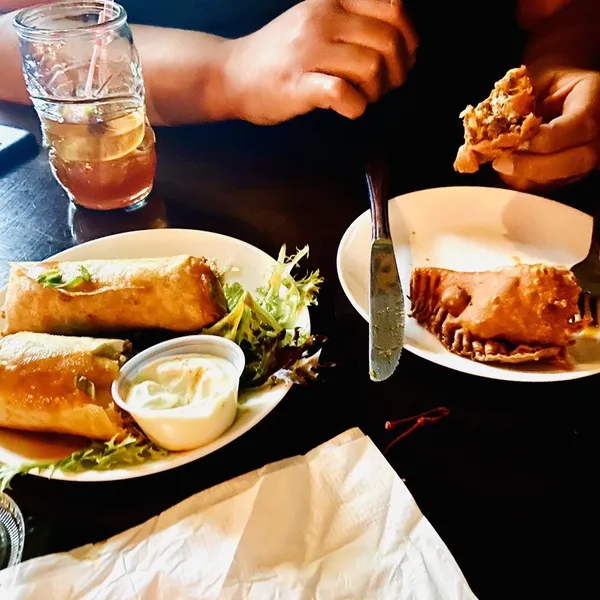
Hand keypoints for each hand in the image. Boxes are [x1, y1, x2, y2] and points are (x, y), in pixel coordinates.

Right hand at [221, 0, 417, 123]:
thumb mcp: (315, 21)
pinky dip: (356, 107)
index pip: (390, 6)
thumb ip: (353, 23)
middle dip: (397, 70)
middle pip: (387, 40)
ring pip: (371, 66)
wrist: (231, 74)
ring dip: (377, 91)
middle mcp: (321, 19)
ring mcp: (308, 51)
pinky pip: (344, 93)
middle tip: (384, 86)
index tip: (403, 57)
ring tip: (364, 97)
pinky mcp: (298, 84)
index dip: (407, 36)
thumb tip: (400, 44)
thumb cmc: (280, 55)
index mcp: (331, 0)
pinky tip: (349, 108)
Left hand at [493, 68, 599, 190]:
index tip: (513, 139)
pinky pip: (547, 187)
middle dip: (532, 166)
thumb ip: (521, 93)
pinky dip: (523, 181)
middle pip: (573, 161)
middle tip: (500, 162)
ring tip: (499, 164)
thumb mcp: (539, 76)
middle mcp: (598, 134)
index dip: (543, 138)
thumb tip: (494, 115)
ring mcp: (587, 158)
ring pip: (559, 180)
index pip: (577, 126)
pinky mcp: (571, 175)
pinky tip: (506, 170)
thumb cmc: (549, 83)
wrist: (563, 94)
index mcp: (593, 100)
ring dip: (523, 176)